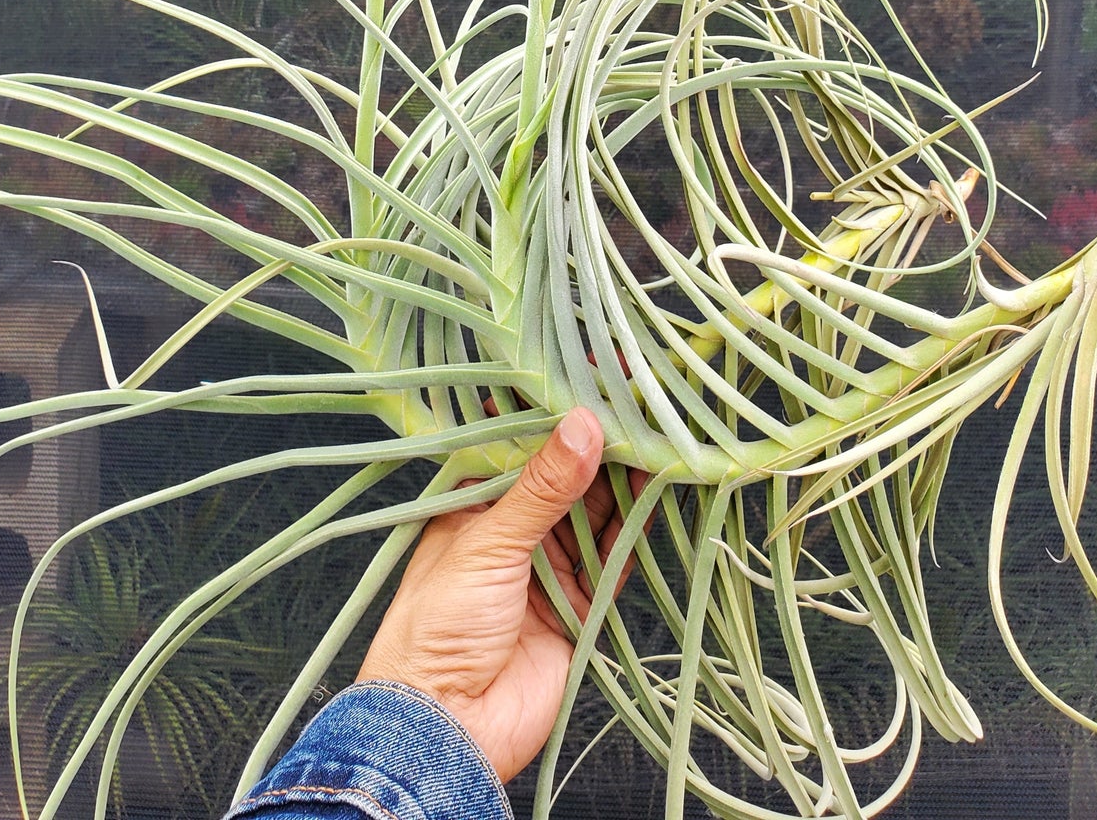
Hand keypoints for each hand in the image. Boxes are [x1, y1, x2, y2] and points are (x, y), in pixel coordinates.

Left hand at [356, 408, 638, 781]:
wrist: (447, 729)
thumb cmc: (437, 626)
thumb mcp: (487, 543)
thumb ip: (542, 488)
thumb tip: (582, 424)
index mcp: (473, 503)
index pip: (518, 441)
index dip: (552, 406)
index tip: (588, 367)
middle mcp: (513, 528)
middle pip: (564, 471)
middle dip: (599, 436)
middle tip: (638, 391)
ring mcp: (548, 566)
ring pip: (595, 508)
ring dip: (625, 474)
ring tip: (658, 428)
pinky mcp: (579, 606)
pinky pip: (615, 556)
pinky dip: (638, 524)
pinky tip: (659, 487)